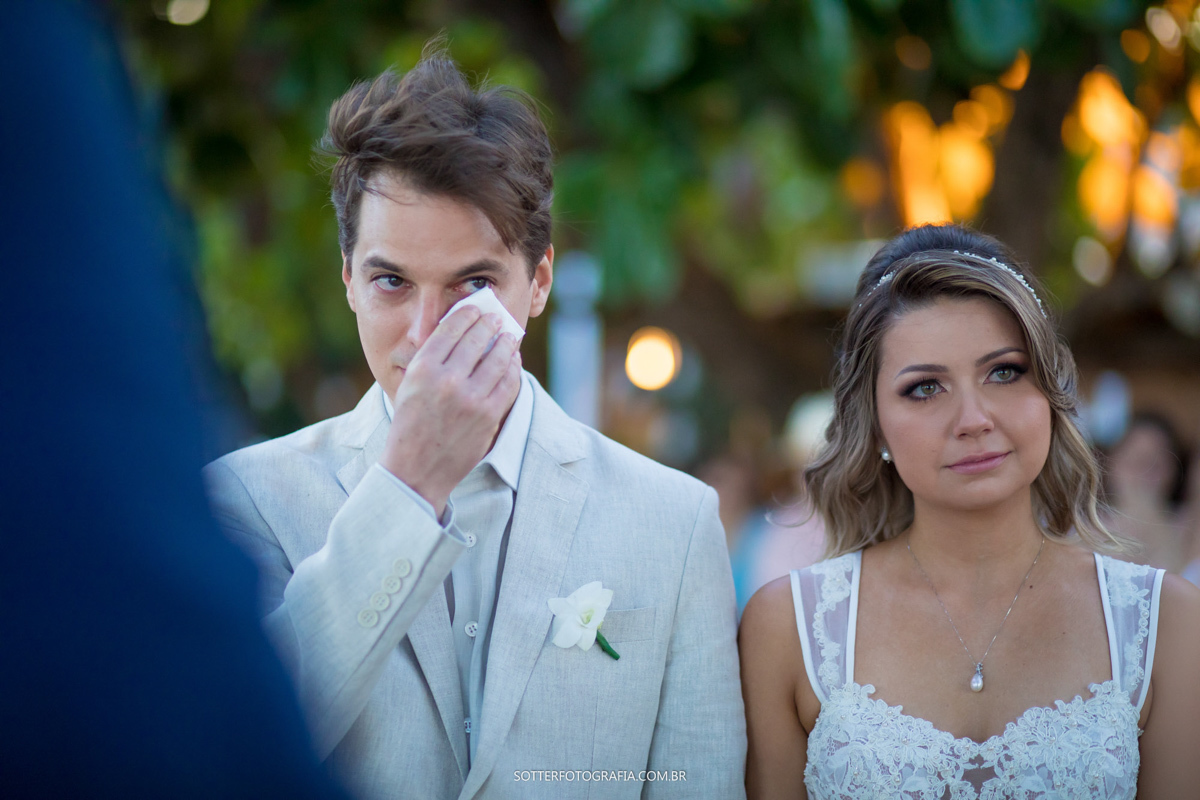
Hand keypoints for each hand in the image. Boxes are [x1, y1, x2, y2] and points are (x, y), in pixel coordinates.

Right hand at [379, 306, 521, 516]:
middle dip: (490, 323)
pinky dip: (513, 368)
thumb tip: (460, 331)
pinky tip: (513, 362)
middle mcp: (447, 381)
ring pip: (498, 359)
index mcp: (422, 369)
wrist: (416, 469)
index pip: (451, 329)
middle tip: (497, 317)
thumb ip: (431, 359)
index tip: (476, 307)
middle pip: (477, 339)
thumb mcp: (409, 386)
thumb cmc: (410, 425)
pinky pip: (509, 383)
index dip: (467, 313)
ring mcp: (471, 399)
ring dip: (506, 343)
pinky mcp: (489, 416)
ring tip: (510, 336)